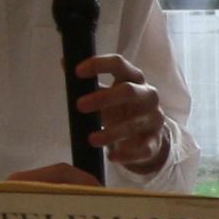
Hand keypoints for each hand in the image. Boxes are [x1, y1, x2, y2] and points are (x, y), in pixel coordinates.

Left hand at [73, 54, 173, 176]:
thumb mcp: (107, 93)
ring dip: (112, 132)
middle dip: (103, 98)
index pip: (119, 64)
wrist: (145, 135)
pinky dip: (127, 154)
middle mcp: (148, 95)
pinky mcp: (154, 141)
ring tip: (91, 139)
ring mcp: (154, 119)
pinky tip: (112, 157)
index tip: (78, 71)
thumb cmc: (122, 108)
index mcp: (134, 78)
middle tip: (79, 105)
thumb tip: (64, 61)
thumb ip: (89, 81)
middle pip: (128, 91)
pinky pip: (143, 149)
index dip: (99, 65)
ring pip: (135, 123)